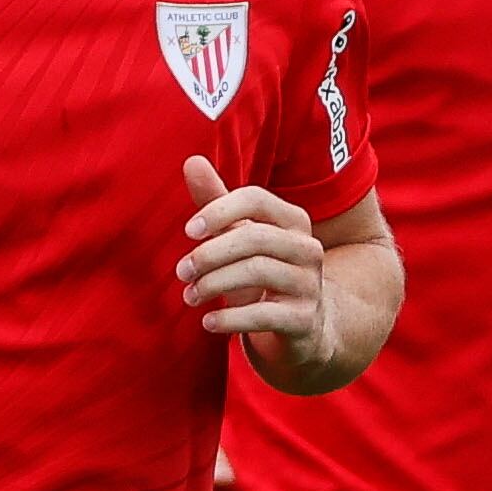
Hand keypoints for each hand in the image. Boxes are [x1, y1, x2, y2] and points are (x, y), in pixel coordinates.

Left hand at [179, 156, 330, 364]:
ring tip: (190, 296)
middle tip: (181, 271)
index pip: (256, 199)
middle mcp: (308, 248)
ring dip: (214, 284)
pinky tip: (208, 322)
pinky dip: (229, 318)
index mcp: (293, 220)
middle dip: (210, 253)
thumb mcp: (240, 239)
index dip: (219, 210)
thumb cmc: (263, 275)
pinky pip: (263, 315)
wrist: (302, 329)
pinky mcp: (304, 320)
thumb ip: (217, 203)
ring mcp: (310, 285)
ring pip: (258, 271)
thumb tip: (192, 160)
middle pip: (254, 237)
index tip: (188, 231)